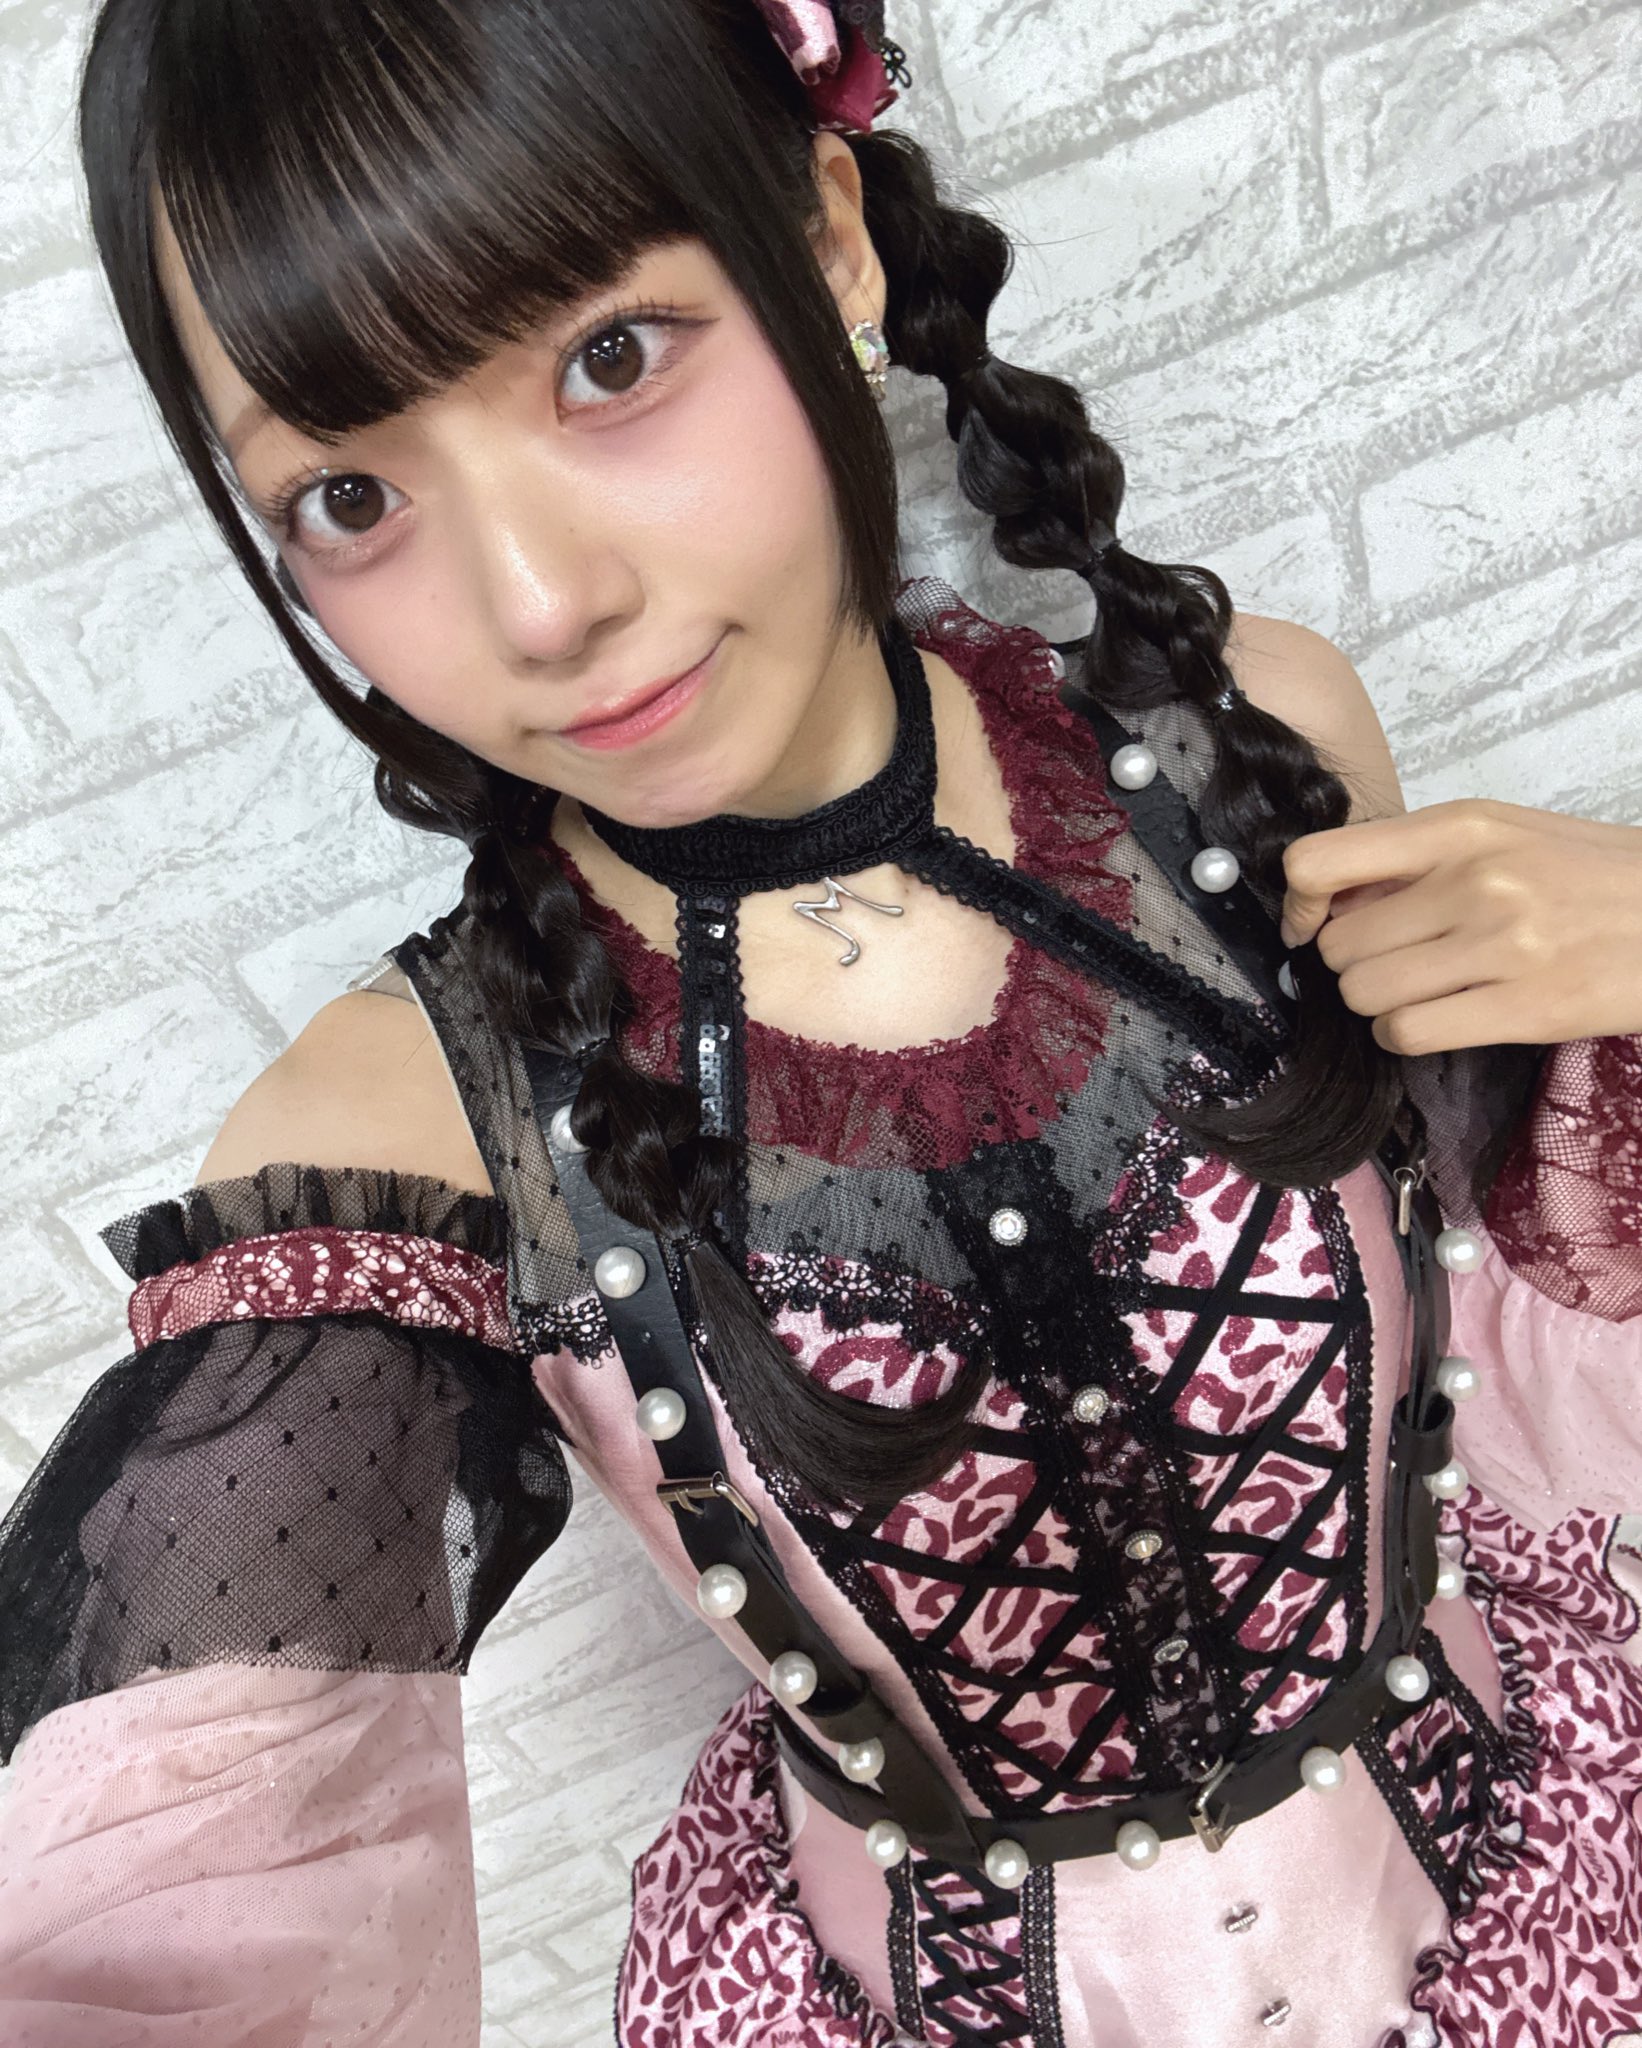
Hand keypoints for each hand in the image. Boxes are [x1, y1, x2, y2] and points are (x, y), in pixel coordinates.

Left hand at [1276, 798, 1641, 1054]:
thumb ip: (1417, 858)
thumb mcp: (1504, 834)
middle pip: (1338, 943)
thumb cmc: (1590, 875)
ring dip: (1377, 1002)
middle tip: (1396, 958)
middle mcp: (1474, 882)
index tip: (1308, 921)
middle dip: (1353, 959)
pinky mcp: (1524, 1009)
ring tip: (1421, 988)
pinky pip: (1407, 1033)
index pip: (1319, 861)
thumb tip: (1325, 896)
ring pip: (1364, 993)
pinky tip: (1435, 1018)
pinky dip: (1403, 1034)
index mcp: (1461, 829)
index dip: (1297, 902)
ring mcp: (1501, 947)